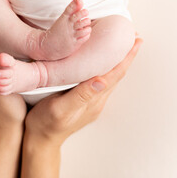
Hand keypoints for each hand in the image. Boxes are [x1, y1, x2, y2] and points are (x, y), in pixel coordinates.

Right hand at [21, 37, 142, 177]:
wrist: (40, 139)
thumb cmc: (46, 123)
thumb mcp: (60, 108)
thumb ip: (81, 95)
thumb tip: (102, 81)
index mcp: (93, 100)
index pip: (115, 74)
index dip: (126, 57)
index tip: (136, 41)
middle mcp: (96, 100)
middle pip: (116, 74)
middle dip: (126, 56)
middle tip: (132, 37)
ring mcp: (91, 102)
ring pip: (109, 78)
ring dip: (117, 61)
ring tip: (120, 45)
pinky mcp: (84, 101)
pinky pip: (100, 81)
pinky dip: (105, 68)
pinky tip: (100, 61)